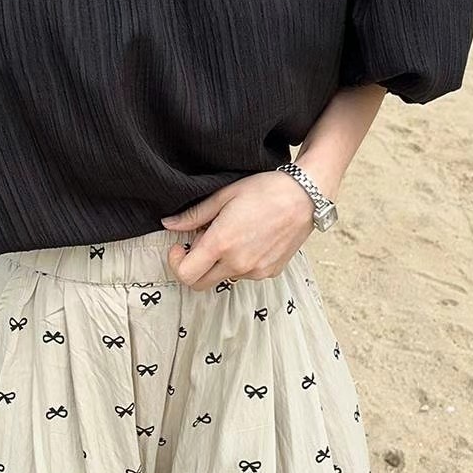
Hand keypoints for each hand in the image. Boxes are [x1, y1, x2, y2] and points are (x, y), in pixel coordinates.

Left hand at [161, 170, 328, 291]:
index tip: (179, 247)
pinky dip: (239, 263)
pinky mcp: (270, 273)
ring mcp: (255, 272)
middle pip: (200, 283)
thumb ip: (193, 215)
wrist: (305, 196)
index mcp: (221, 244)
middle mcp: (237, 264)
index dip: (176, 263)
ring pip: (223, 277)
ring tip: (231, 236)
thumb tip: (168, 224)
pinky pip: (245, 275)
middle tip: (199, 244)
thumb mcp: (224, 196)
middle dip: (193, 268)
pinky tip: (249, 240)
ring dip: (218, 263)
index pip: (185, 274)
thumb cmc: (265, 190)